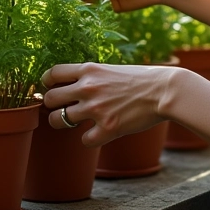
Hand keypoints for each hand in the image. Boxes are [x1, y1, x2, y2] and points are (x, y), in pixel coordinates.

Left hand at [42, 62, 175, 146]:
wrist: (163, 91)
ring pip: (59, 120)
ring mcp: (96, 109)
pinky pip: (84, 139)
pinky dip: (90, 138)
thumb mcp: (111, 69)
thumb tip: (73, 85)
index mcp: (90, 69)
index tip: (49, 87)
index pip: (53, 73)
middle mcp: (88, 88)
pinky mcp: (107, 128)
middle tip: (59, 108)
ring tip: (73, 121)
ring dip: (63, 122)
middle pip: (50, 98)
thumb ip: (92, 76)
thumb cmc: (140, 79)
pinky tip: (98, 133)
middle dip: (50, 105)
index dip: (46, 82)